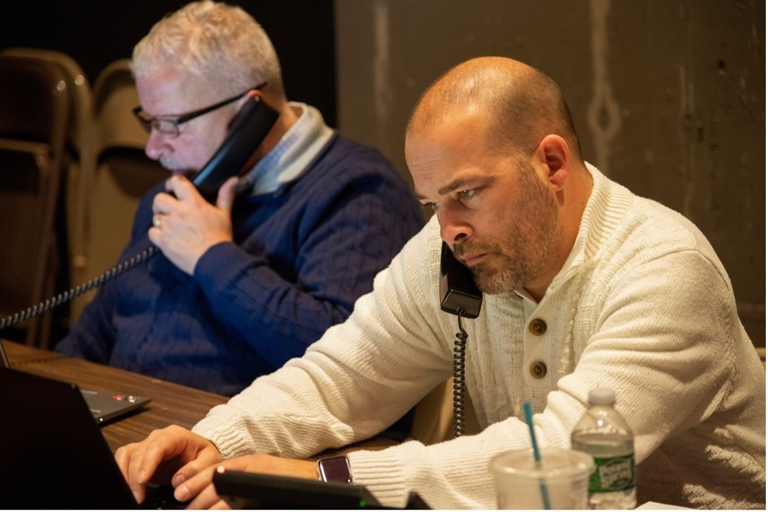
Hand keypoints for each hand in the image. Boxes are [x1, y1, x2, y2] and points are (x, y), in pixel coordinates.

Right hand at [114, 425, 223, 504]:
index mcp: (175, 435)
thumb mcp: (209, 461)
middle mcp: (158, 437)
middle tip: (138, 496)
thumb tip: (179, 479)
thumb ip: (196, 469)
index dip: (147, 463)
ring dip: (125, 474)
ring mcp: (147, 445)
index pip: (156, 446)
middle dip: (135, 476)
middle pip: (139, 452)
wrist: (201, 454)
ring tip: (131, 493)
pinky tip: (126, 486)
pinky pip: (124, 459)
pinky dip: (122, 472)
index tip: (143, 480)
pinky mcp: (140, 456)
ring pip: (127, 455)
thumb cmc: (204, 455)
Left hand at [149, 175, 237, 274]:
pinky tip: (166, 237)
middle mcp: (178, 212)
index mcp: (193, 203)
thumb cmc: (220, 238)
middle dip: (162, 203)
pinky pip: (152, 232)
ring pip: (156, 217)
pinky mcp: (163, 240)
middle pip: (159, 199)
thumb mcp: (225, 214)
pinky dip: (157, 234)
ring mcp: (169, 226)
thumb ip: (226, 195)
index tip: (173, 187)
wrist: (214, 259)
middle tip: (168, 208)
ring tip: (171, 226)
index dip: (172, 182)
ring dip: (162, 220)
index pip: (177, 182)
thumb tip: (233, 180)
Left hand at [176, 454, 317, 508]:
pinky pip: (243, 494)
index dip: (195, 479)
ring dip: (210, 500)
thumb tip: (215, 495)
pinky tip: (223, 508)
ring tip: (197, 509)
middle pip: (217, 478)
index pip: (214, 469)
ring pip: (227, 486)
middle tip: (183, 503)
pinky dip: (229, 502)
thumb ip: (239, 481)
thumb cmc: (288, 480)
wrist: (315, 477)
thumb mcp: (259, 476)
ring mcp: (259, 475)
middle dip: (197, 492)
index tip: (179, 491)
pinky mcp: (267, 484)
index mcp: (246, 464)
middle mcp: (251, 466)